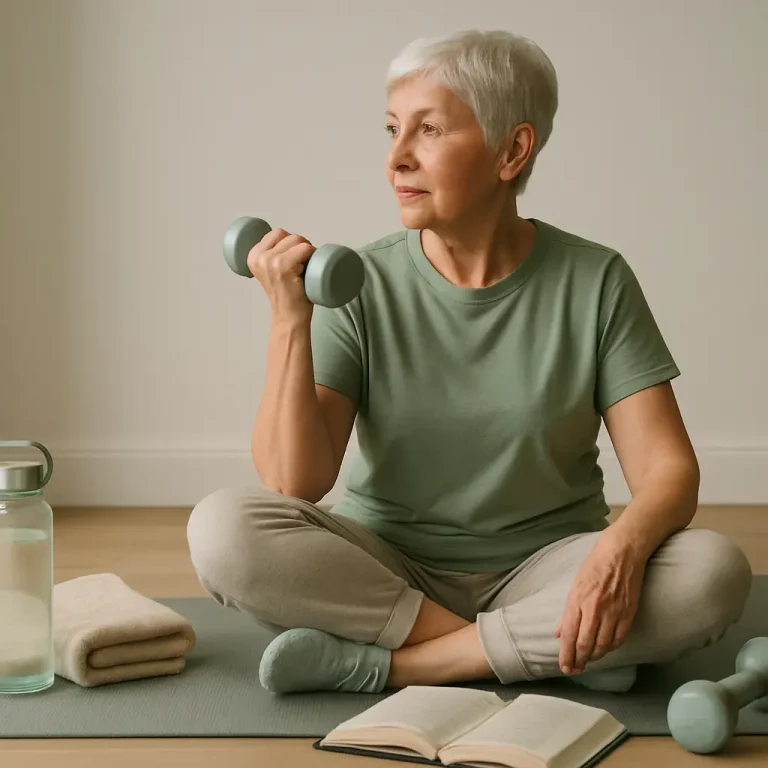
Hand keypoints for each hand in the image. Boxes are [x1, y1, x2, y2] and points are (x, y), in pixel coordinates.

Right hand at [247, 227, 315, 322]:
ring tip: (305, 268)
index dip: (290, 242)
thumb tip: (287, 237)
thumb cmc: (287, 295)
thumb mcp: (271, 271)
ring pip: (298, 240)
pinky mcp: (283, 266)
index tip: (293, 260)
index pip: (277, 233)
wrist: (289, 317)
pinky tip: (309, 268)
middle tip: (302, 264)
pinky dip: (313, 254)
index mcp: (253, 256)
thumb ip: (273, 255)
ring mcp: (271, 261)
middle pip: (287, 235)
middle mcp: (259, 257)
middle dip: (300, 245)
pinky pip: (305, 248)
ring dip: (307, 250)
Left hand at [554, 531, 646, 673]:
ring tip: (588, 660)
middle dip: (579, 661)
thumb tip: (560, 634)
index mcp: (577, 601)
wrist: (621, 553)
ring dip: (594, 656)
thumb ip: (568, 612)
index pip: (569, 636)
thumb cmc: (594, 566)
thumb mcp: (575, 585)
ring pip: (602, 645)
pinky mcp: (628, 613)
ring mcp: (612, 612)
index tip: (564, 667)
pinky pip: (619, 638)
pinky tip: (605, 649)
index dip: (566, 655)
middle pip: (585, 644)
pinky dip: (611, 647)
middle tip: (575, 670)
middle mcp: (594, 609)